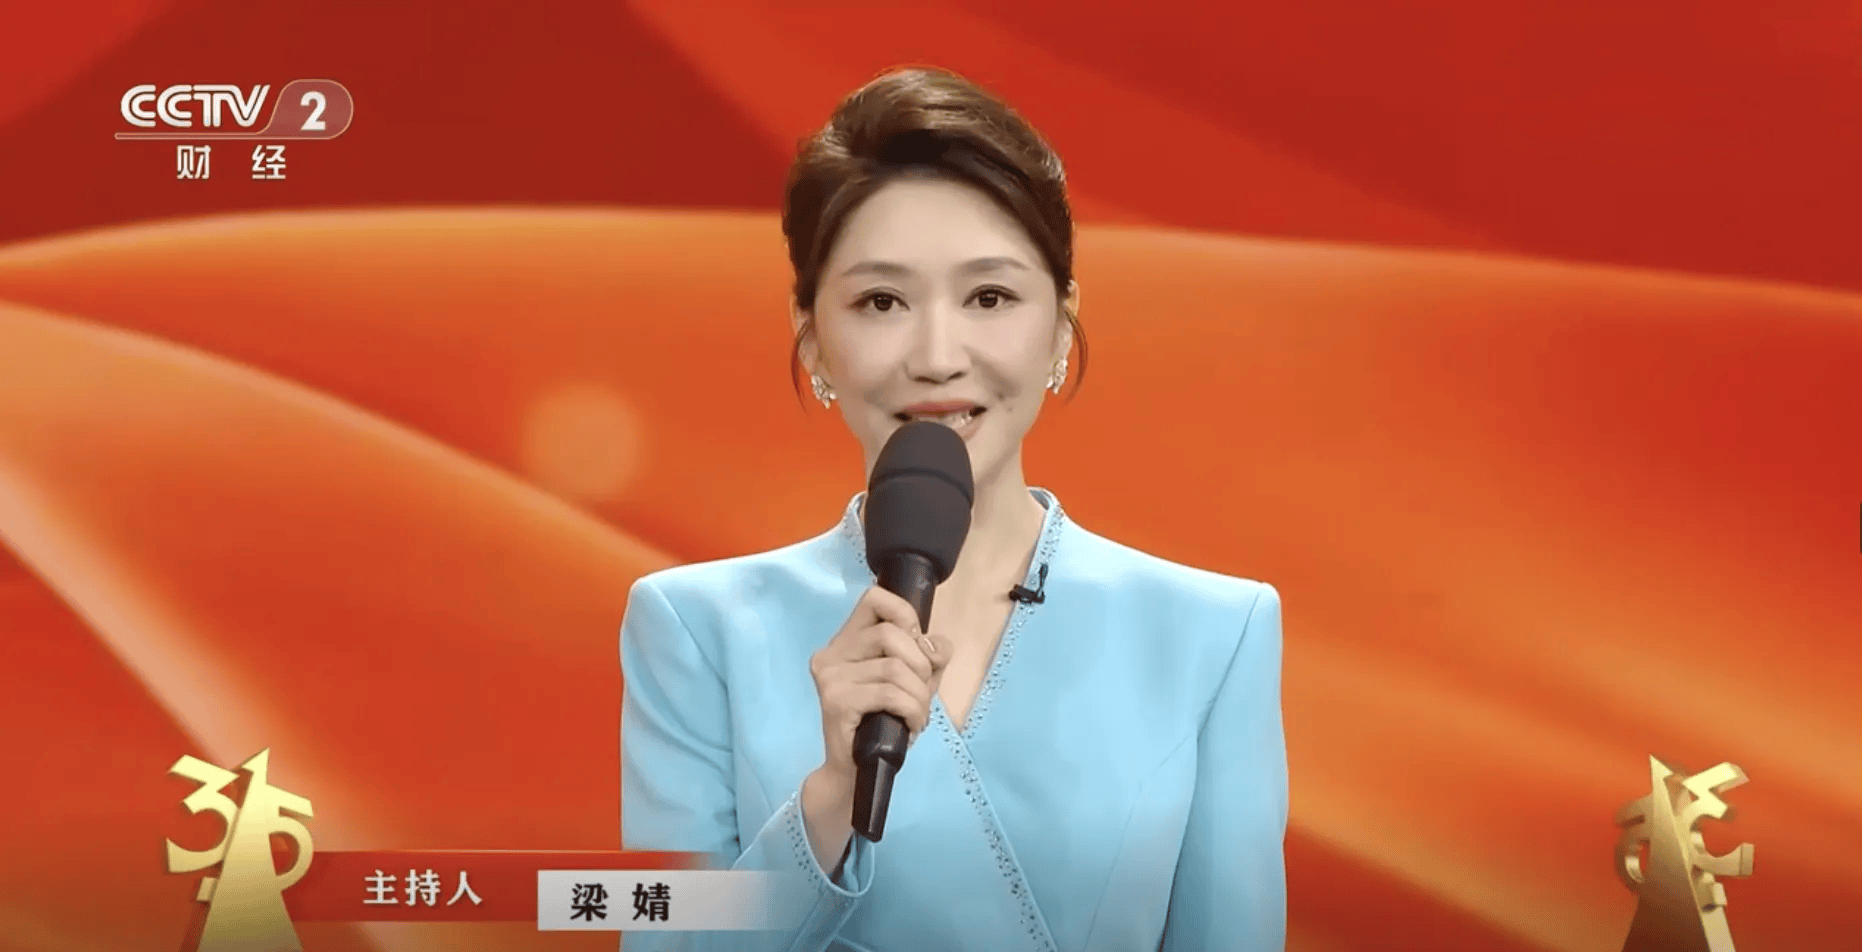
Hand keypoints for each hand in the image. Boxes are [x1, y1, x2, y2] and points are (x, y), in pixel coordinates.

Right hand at [800, 586, 950, 869]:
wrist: (856, 772)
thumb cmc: (883, 723)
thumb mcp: (916, 681)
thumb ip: (930, 656)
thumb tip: (935, 646)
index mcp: (845, 641)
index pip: (874, 598)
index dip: (906, 615)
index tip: (918, 647)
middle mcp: (831, 653)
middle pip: (890, 633)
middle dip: (921, 664)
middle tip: (922, 693)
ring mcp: (830, 677)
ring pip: (894, 666)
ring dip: (920, 695)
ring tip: (918, 715)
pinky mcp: (835, 700)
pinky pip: (889, 692)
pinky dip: (913, 709)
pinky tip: (912, 725)